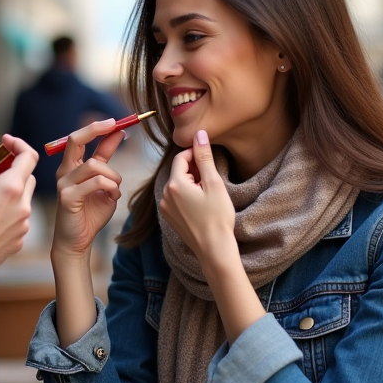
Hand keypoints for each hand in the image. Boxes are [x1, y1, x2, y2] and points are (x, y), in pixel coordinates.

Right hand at [0, 136, 35, 332]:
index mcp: (11, 188)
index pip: (29, 157)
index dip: (18, 145)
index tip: (5, 143)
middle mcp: (23, 206)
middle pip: (28, 178)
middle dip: (13, 171)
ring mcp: (23, 226)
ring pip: (24, 201)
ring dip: (11, 194)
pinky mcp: (19, 242)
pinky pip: (19, 220)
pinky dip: (9, 214)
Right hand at [52, 118, 125, 258]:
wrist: (77, 242)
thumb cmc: (90, 215)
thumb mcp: (104, 184)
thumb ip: (107, 161)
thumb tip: (118, 134)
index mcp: (72, 167)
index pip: (81, 139)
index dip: (98, 128)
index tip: (117, 122)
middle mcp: (64, 172)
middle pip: (76, 140)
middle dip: (96, 129)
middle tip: (115, 125)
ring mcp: (63, 183)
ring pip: (94, 165)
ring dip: (113, 176)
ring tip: (115, 190)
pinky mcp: (67, 197)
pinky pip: (95, 183)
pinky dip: (110, 188)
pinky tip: (112, 198)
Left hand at [159, 130, 235, 265]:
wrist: (214, 248)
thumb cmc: (217, 216)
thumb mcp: (214, 183)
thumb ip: (204, 157)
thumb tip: (199, 134)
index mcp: (174, 184)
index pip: (180, 158)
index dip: (195, 154)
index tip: (208, 158)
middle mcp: (165, 195)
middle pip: (178, 171)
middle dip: (194, 170)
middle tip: (212, 178)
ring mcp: (166, 208)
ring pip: (178, 185)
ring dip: (191, 182)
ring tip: (209, 192)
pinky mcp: (170, 218)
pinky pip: (176, 198)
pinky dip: (187, 195)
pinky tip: (202, 203)